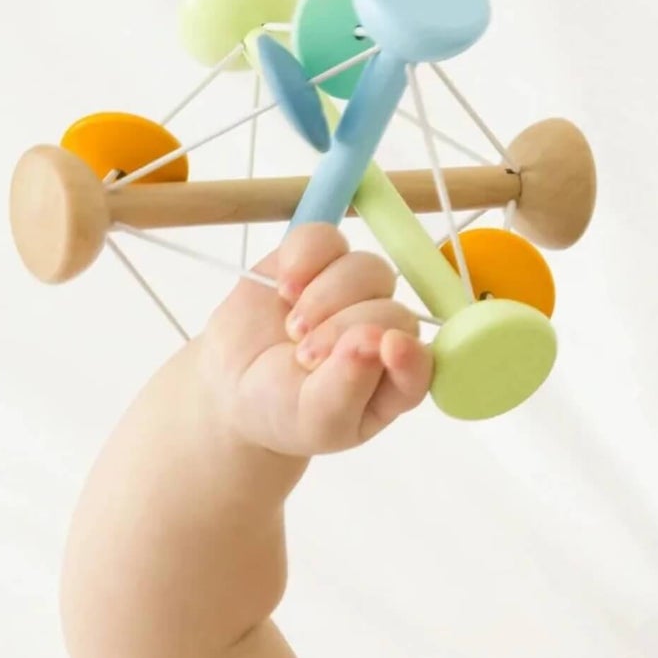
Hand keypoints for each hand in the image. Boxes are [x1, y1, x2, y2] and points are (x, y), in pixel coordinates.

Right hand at [201, 223, 433, 454]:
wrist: (236, 382)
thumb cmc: (286, 410)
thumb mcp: (316, 420)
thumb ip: (348, 387)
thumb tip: (377, 343)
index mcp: (397, 380)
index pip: (422, 362)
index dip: (410, 353)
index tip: (387, 348)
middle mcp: (386, 331)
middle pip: (392, 311)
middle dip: (344, 331)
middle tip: (303, 357)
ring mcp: (358, 292)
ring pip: (367, 269)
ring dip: (324, 296)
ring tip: (293, 328)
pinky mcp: (321, 259)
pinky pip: (326, 238)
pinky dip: (303, 258)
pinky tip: (284, 288)